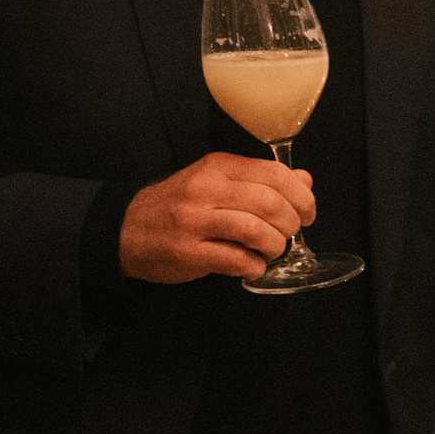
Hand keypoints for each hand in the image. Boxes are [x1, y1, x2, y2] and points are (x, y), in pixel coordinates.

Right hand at [118, 152, 314, 282]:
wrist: (128, 228)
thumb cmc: (179, 206)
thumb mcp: (218, 182)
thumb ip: (260, 181)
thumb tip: (304, 181)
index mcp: (218, 167)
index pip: (274, 173)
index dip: (301, 196)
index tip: (307, 213)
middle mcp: (206, 189)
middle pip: (269, 202)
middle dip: (291, 223)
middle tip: (290, 234)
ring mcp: (195, 220)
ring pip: (255, 230)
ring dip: (275, 246)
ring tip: (271, 251)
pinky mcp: (188, 251)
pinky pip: (235, 259)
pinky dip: (254, 266)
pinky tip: (252, 266)